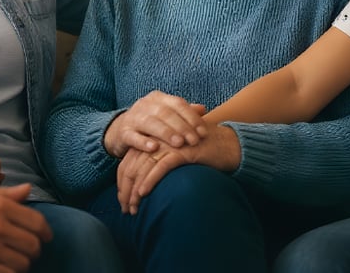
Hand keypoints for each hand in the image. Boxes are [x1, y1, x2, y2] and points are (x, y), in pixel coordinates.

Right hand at [0, 184, 52, 272]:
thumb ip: (6, 195)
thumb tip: (29, 190)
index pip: (37, 222)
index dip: (46, 232)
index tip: (45, 236)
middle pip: (33, 245)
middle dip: (34, 249)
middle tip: (28, 249)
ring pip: (22, 263)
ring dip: (23, 263)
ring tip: (15, 258)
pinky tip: (4, 267)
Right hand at [103, 90, 206, 157]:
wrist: (120, 130)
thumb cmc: (151, 123)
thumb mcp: (166, 115)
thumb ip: (184, 112)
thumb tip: (203, 109)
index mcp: (158, 98)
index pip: (177, 103)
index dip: (192, 117)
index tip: (203, 132)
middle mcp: (144, 104)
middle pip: (165, 112)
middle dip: (181, 126)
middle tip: (194, 141)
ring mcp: (133, 118)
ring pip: (149, 122)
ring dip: (166, 133)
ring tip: (179, 144)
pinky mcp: (123, 133)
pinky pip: (133, 136)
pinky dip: (143, 142)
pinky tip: (154, 148)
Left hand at [117, 125, 241, 214]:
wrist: (227, 145)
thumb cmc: (199, 155)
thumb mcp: (174, 158)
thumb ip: (159, 164)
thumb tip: (142, 187)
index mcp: (153, 140)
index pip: (128, 161)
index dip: (122, 181)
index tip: (122, 200)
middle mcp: (157, 140)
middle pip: (131, 165)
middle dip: (125, 189)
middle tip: (125, 209)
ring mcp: (168, 144)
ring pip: (143, 167)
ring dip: (135, 190)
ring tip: (133, 207)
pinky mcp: (181, 151)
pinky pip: (160, 166)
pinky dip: (149, 180)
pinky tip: (143, 192)